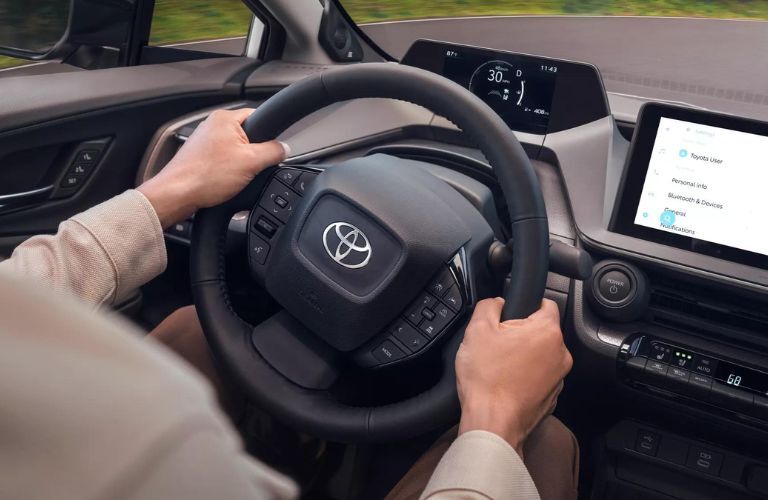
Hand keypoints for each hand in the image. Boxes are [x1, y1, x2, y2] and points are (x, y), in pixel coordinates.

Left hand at [138, 108, 287, 227]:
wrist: (177, 194)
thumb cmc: (205, 176)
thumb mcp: (251, 162)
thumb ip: (273, 152)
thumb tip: (284, 148)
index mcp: (225, 119)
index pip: (260, 117)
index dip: (270, 135)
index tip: (272, 151)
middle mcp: (212, 125)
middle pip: (249, 136)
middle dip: (254, 154)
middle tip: (251, 169)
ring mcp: (204, 141)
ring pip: (236, 151)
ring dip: (240, 165)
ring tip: (234, 178)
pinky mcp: (200, 157)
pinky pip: (223, 161)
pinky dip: (227, 172)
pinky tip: (224, 182)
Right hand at [456, 298, 571, 455]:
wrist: (492, 424)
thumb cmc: (487, 380)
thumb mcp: (477, 330)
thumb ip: (489, 305)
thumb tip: (496, 302)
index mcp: (546, 332)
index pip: (546, 303)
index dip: (525, 305)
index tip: (510, 315)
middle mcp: (560, 354)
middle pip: (541, 331)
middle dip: (520, 334)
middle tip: (497, 344)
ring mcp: (558, 378)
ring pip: (540, 356)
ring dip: (523, 357)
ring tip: (498, 367)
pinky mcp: (551, 397)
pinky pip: (538, 378)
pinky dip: (525, 378)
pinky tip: (505, 383)